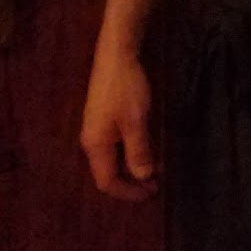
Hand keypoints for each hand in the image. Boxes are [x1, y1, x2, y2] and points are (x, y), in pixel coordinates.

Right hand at [80, 46, 158, 199]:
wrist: (116, 56)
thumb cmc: (126, 89)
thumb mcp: (136, 121)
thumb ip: (139, 150)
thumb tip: (143, 177)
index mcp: (96, 146)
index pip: (107, 181)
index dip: (128, 192)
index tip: (151, 193)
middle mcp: (92, 141)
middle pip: (109, 172)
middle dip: (132, 182)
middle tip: (157, 185)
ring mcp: (98, 129)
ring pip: (115, 158)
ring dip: (135, 166)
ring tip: (157, 170)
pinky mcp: (106, 118)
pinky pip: (118, 145)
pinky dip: (133, 152)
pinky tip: (149, 149)